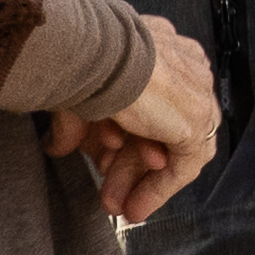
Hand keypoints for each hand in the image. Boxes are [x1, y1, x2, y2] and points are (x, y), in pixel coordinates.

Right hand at [43, 16, 222, 225]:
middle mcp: (183, 65)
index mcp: (161, 46)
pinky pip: (184, 165)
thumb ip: (75, 122)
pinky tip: (135, 207)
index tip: (107, 160)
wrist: (94, 54)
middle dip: (130, 165)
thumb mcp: (78, 95)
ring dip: (140, 180)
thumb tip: (57, 144)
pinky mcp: (196, 120)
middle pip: (162, 127)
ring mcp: (195, 92)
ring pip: (171, 148)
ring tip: (116, 204)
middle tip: (109, 191)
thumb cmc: (81, 58)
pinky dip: (159, 189)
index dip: (127, 137)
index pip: (153, 102)